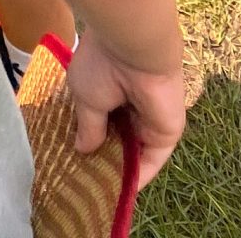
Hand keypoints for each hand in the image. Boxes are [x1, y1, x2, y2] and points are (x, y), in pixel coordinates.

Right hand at [66, 25, 187, 191]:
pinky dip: (137, 177)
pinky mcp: (166, 134)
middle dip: (103, 160)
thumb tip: (83, 150)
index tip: (74, 162)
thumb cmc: (102, 64)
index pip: (100, 123)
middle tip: (84, 183)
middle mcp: (129, 107)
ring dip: (120, 173)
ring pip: (134, 154)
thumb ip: (89, 127)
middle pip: (118, 141)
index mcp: (107, 91)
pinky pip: (150, 161)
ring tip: (98, 194)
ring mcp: (148, 122)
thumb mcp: (85, 97)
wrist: (134, 46)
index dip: (89, 141)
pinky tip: (120, 193)